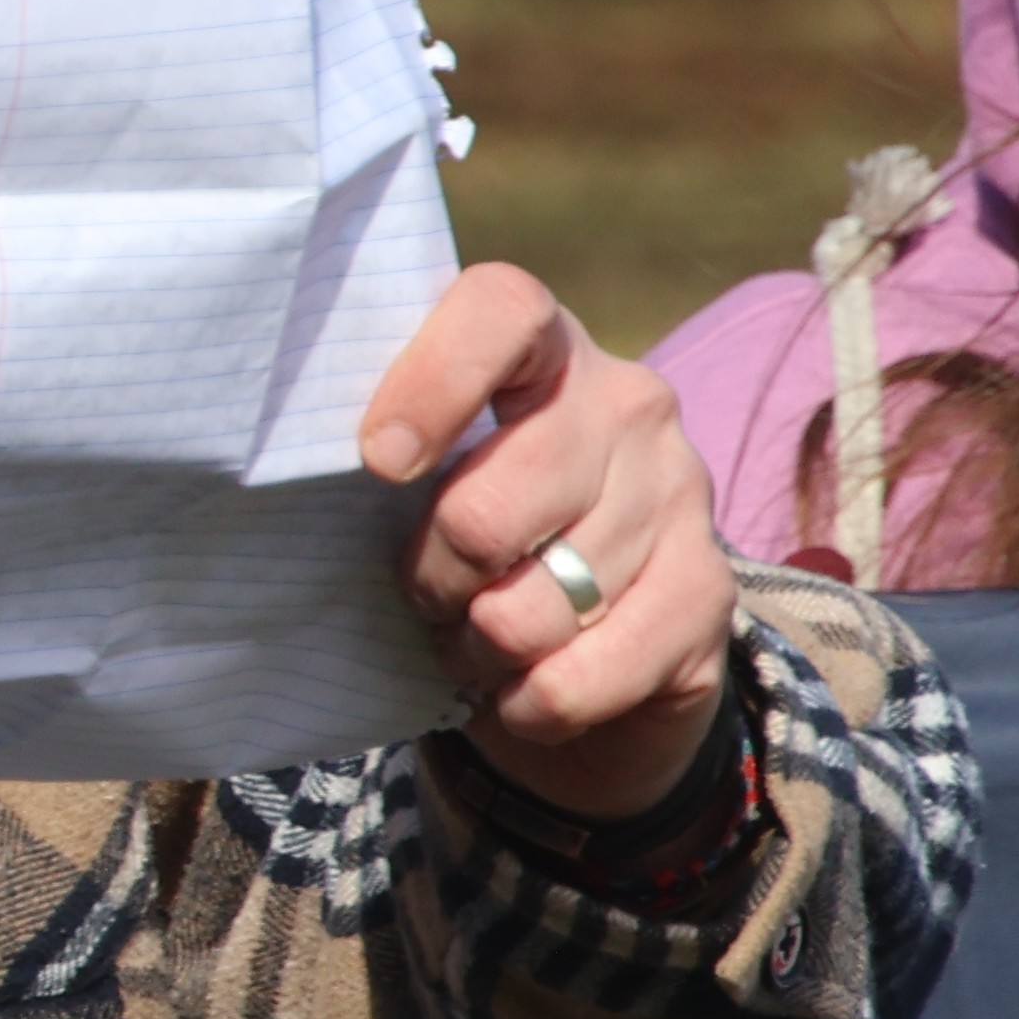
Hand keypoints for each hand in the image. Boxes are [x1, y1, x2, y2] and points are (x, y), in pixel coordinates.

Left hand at [363, 265, 740, 818]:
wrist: (605, 635)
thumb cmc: (478, 531)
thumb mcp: (430, 477)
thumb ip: (390, 457)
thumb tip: (309, 485)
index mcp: (543, 347)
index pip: (501, 311)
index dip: (434, 382)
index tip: (378, 462)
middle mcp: (626, 402)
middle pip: (487, 511)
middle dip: (432, 580)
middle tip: (428, 593)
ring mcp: (679, 491)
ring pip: (528, 612)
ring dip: (478, 649)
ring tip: (478, 637)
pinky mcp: (709, 590)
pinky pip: (580, 679)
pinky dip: (530, 706)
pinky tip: (524, 689)